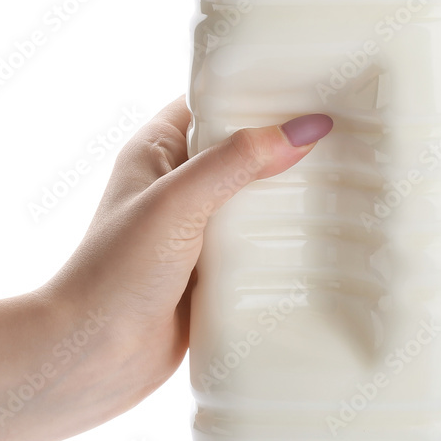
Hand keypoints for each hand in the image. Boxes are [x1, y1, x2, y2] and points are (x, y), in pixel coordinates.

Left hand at [41, 95, 332, 418]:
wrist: (89, 356)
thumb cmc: (113, 272)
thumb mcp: (176, 202)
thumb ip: (235, 162)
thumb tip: (303, 130)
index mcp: (156, 151)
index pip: (212, 103)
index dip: (257, 92)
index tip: (313, 84)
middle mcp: (175, 187)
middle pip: (241, 153)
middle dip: (286, 147)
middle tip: (348, 133)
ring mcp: (192, 232)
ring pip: (252, 203)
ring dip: (289, 199)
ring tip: (351, 181)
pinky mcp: (209, 275)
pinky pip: (254, 249)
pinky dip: (283, 244)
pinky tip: (328, 240)